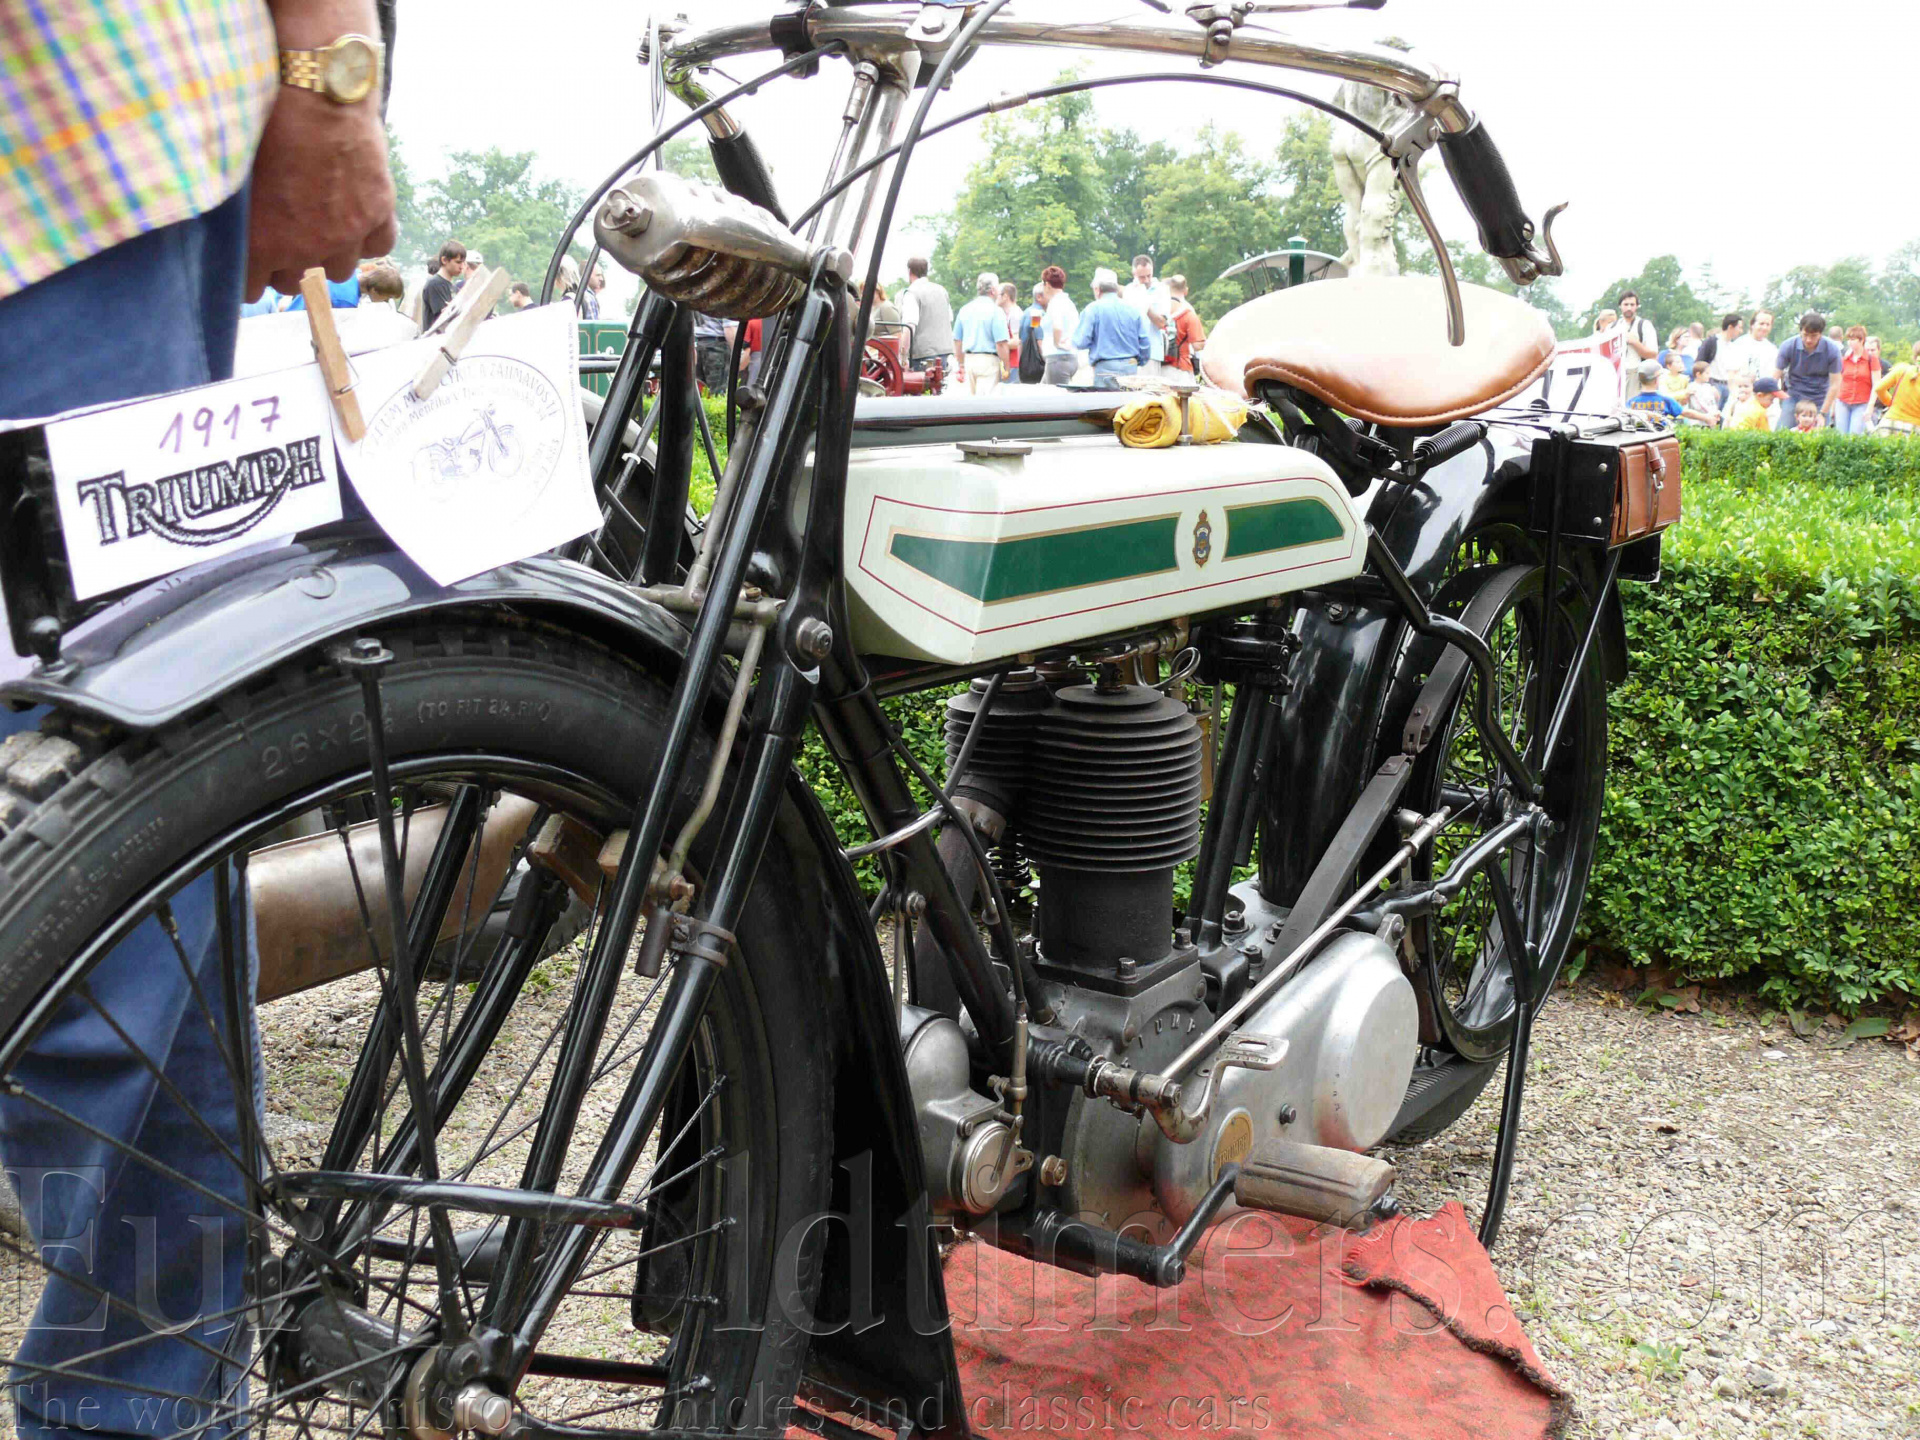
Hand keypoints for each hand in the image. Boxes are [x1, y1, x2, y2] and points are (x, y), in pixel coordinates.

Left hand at [246, 0, 396, 298]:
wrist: (314, 92)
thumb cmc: (263, 123)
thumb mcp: (232, 172)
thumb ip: (232, 215)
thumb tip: (223, 232)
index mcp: (262, 242)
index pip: (250, 289)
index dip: (247, 275)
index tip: (247, 260)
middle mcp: (306, 248)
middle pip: (294, 284)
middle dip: (286, 265)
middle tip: (281, 237)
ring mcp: (347, 234)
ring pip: (339, 271)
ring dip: (328, 255)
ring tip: (320, 228)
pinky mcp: (378, 212)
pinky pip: (379, 246)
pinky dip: (368, 237)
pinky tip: (356, 220)